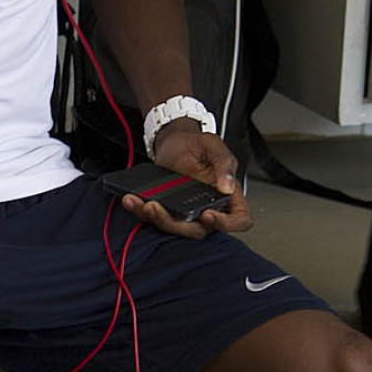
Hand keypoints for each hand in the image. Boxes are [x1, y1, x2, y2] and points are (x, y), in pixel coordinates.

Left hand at [121, 125, 252, 238]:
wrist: (173, 141)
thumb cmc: (196, 144)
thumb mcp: (213, 145)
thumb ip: (224, 163)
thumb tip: (228, 186)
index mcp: (228, 195)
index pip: (239, 219)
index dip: (227, 224)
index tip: (208, 215)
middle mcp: (208, 207)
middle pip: (199, 230)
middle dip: (178, 225)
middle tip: (160, 208)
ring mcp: (187, 211)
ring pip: (175, 228)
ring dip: (156, 219)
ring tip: (143, 203)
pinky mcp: (167, 209)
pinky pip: (156, 217)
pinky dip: (141, 211)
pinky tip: (132, 200)